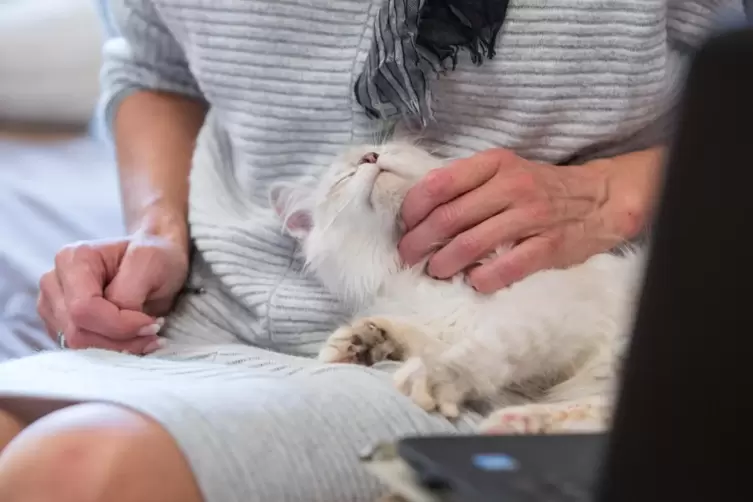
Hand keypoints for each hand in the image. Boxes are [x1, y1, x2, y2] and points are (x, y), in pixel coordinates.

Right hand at [37, 230, 188, 353]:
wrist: (158, 259)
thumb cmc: (156, 256)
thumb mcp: (150, 263)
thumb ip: (128, 294)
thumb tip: (116, 325)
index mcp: (72, 260)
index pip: (83, 309)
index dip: (119, 325)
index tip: (153, 324)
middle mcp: (55, 282)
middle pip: (77, 332)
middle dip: (121, 339)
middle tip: (154, 332)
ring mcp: (54, 306)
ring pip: (78, 345)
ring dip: (118, 347)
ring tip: (148, 334)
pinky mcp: (62, 325)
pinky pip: (81, 351)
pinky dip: (112, 350)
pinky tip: (134, 339)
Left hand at [399, 148, 658, 292]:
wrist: (599, 198)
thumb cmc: (539, 188)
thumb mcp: (503, 171)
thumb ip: (467, 185)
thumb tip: (420, 214)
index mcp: (494, 164)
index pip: (439, 184)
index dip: (413, 209)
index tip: (405, 227)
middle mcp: (510, 186)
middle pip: (449, 217)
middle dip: (420, 242)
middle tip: (408, 257)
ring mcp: (531, 216)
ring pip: (472, 243)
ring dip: (445, 263)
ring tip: (435, 272)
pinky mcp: (550, 245)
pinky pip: (509, 266)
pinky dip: (485, 278)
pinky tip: (475, 283)